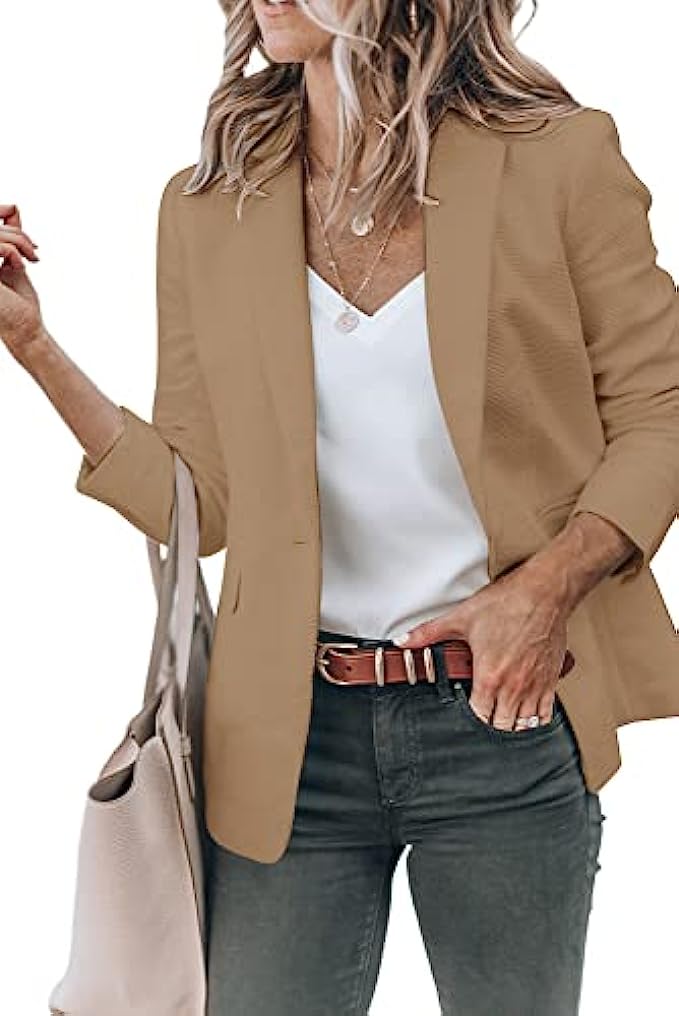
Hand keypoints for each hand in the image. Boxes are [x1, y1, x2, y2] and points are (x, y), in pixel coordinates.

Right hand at [0, 202, 43, 356]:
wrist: (24, 328)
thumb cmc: (19, 303)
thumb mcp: (13, 260)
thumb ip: (10, 236)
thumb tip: (13, 207)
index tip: (13, 211)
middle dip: (16, 232)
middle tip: (33, 250)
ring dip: (18, 241)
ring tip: (31, 258)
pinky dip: (13, 250)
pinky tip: (20, 265)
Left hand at [393, 559, 573, 729]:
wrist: (544, 591)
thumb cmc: (506, 602)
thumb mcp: (461, 618)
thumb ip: (428, 633)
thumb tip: (403, 642)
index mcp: (490, 676)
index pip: (480, 716)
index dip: (472, 714)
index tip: (469, 705)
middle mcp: (514, 686)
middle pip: (502, 725)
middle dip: (491, 721)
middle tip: (484, 709)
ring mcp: (535, 685)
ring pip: (524, 724)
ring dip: (512, 722)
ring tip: (503, 712)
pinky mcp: (552, 679)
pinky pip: (545, 713)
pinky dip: (535, 717)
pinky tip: (527, 708)